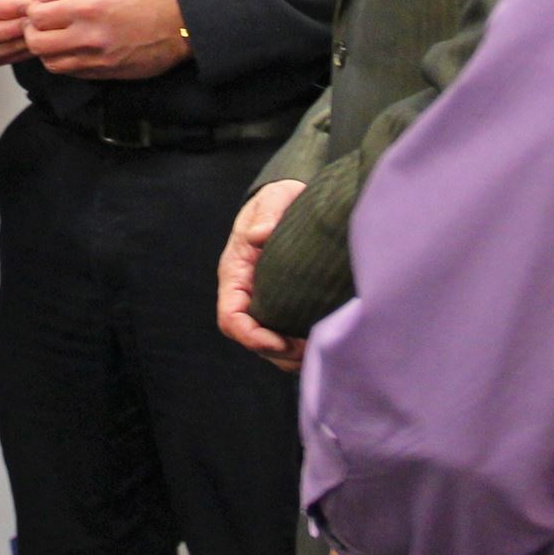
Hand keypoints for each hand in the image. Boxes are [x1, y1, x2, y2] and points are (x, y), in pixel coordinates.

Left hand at [24, 0, 190, 79]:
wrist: (181, 24)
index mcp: (88, 9)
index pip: (37, 17)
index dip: (32, 11)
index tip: (39, 8)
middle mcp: (88, 38)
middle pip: (37, 45)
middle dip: (33, 33)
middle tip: (41, 25)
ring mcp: (96, 60)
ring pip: (51, 64)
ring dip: (47, 51)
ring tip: (57, 38)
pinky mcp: (105, 74)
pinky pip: (71, 73)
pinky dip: (65, 62)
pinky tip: (74, 49)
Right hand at [216, 179, 308, 370]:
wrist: (288, 200)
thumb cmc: (278, 200)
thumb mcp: (273, 200)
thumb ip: (267, 215)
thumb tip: (260, 234)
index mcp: (235, 273)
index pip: (231, 317)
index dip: (252, 337)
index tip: (282, 342)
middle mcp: (245, 292)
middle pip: (249, 337)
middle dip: (277, 351)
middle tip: (311, 350)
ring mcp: (262, 300)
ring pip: (267, 342)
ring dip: (290, 354)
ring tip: (318, 350)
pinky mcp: (281, 303)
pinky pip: (283, 333)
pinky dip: (299, 345)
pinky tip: (322, 341)